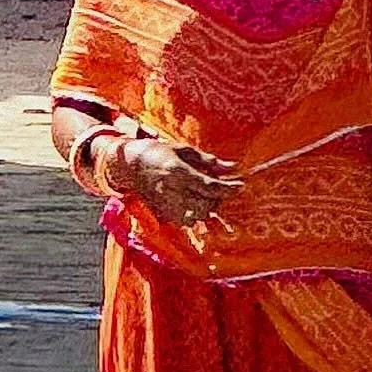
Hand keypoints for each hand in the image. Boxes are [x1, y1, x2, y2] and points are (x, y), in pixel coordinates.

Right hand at [105, 138, 242, 228]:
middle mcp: (171, 191)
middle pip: (205, 205)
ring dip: (204, 207)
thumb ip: (209, 161)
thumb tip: (232, 167)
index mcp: (177, 172)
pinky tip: (189, 200)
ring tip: (200, 194)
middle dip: (215, 199)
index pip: (209, 186)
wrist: (130, 165)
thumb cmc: (159, 153)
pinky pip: (185, 221)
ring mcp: (165, 205)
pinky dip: (193, 213)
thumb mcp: (184, 151)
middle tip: (216, 188)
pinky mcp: (162, 214)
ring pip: (196, 217)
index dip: (227, 188)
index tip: (241, 186)